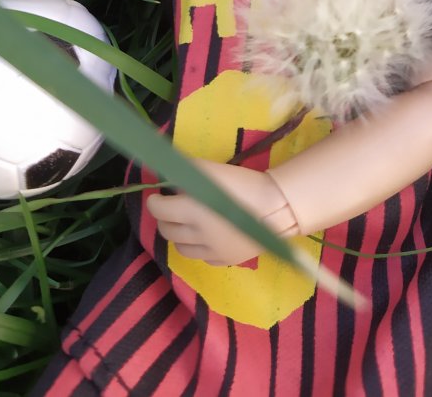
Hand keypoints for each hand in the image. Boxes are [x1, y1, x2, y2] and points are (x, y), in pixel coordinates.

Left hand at [146, 159, 295, 266]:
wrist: (277, 209)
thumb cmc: (243, 184)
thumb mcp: (211, 170)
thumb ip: (186, 172)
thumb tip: (167, 174)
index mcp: (191, 211)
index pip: (159, 211)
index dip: (154, 202)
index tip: (156, 196)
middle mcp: (196, 235)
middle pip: (167, 231)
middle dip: (164, 218)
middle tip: (170, 208)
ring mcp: (210, 252)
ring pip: (181, 248)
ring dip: (178, 235)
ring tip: (186, 224)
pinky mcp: (225, 261)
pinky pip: (202, 257)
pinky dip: (198, 248)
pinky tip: (206, 236)